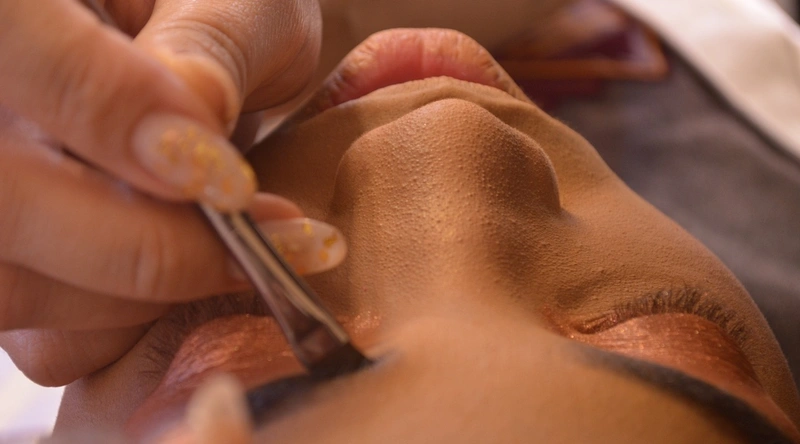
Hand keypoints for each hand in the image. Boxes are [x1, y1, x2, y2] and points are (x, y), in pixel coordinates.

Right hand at [0, 0, 320, 385]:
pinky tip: (190, 269)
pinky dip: (129, 327)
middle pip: (7, 204)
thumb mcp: (236, 2)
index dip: (112, 114)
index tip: (224, 175)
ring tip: (233, 251)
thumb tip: (188, 124)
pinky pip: (49, 341)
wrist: (207, 55)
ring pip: (16, 291)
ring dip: (141, 297)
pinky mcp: (21, 266)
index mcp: (21, 10)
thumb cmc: (227, 16)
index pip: (20, 49)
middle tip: (253, 233)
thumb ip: (211, 43)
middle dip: (147, 246)